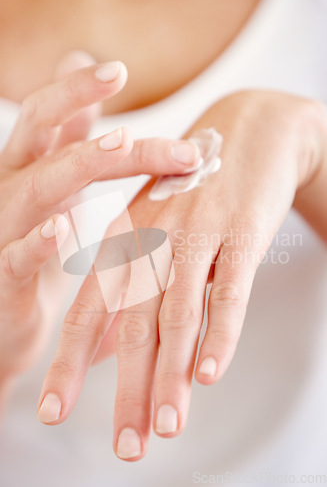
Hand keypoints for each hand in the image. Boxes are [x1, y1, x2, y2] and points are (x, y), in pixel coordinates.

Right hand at [0, 53, 201, 390]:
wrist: (8, 313)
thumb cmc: (35, 244)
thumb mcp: (53, 186)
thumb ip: (67, 138)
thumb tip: (75, 70)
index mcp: (29, 168)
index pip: (48, 117)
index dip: (77, 89)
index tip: (118, 69)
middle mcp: (12, 189)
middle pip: (42, 136)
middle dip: (81, 106)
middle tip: (127, 84)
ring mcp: (5, 229)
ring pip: (37, 189)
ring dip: (80, 164)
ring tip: (121, 145)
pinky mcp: (5, 277)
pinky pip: (17, 258)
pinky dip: (37, 244)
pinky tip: (59, 230)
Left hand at [37, 90, 326, 459]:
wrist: (249, 134)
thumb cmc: (196, 192)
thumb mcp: (154, 232)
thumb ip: (129, 290)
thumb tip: (104, 349)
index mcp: (125, 237)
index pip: (89, 308)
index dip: (70, 361)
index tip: (53, 410)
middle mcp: (154, 236)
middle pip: (133, 322)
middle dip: (127, 388)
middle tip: (125, 446)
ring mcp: (198, 232)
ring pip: (178, 313)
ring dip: (171, 375)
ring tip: (165, 427)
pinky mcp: (241, 232)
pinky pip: (229, 289)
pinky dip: (220, 334)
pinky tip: (210, 375)